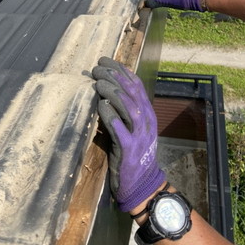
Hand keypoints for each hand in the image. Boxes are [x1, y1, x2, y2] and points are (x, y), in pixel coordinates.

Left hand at [92, 57, 164, 211]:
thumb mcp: (130, 126)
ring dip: (113, 93)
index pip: (136, 85)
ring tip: (98, 83)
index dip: (120, 70)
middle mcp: (146, 121)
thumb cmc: (131, 152)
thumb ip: (121, 109)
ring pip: (129, 107)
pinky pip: (120, 129)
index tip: (105, 60)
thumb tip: (102, 86)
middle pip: (132, 92)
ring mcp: (139, 136)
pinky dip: (111, 115)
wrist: (141, 184)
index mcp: (147, 113)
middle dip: (114, 77)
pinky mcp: (129, 150)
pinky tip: (101, 106)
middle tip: (97, 68)